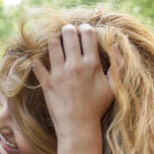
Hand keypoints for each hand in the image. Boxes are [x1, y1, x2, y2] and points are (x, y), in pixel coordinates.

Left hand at [31, 23, 116, 138]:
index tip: (83, 29)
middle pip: (69, 35)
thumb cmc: (97, 107)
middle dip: (67, 29)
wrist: (78, 126)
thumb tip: (117, 44)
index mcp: (92, 64)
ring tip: (54, 38)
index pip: (88, 34)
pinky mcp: (46, 83)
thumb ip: (117, 65)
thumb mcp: (113, 86)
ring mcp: (59, 74)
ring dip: (53, 38)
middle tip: (66, 30)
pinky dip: (36, 58)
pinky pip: (37, 65)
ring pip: (52, 46)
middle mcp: (75, 66)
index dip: (85, 28)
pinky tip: (38, 55)